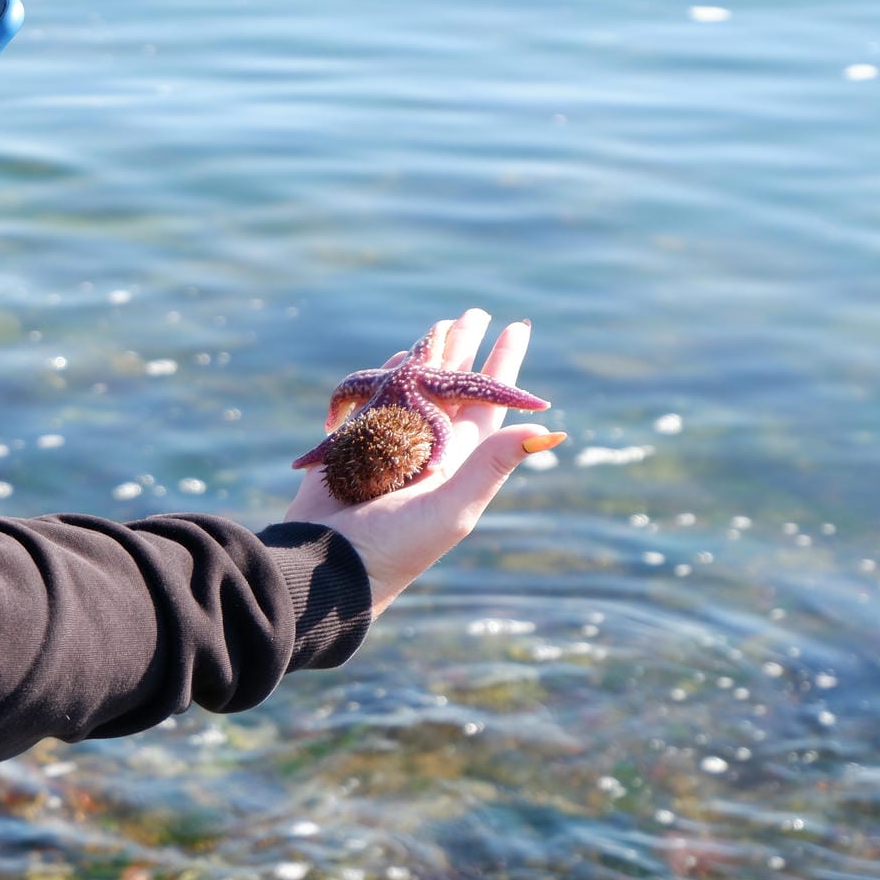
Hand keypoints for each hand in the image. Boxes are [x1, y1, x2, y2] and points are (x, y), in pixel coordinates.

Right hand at [287, 308, 563, 617]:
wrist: (329, 567)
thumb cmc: (396, 545)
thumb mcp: (452, 507)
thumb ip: (493, 464)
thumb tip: (550, 430)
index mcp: (455, 462)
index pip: (486, 403)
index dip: (502, 365)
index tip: (516, 328)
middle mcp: (426, 449)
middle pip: (452, 387)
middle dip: (465, 350)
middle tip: (475, 313)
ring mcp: (388, 445)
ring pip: (414, 388)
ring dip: (428, 357)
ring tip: (440, 325)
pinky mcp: (351, 445)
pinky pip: (373, 399)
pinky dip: (387, 375)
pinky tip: (398, 358)